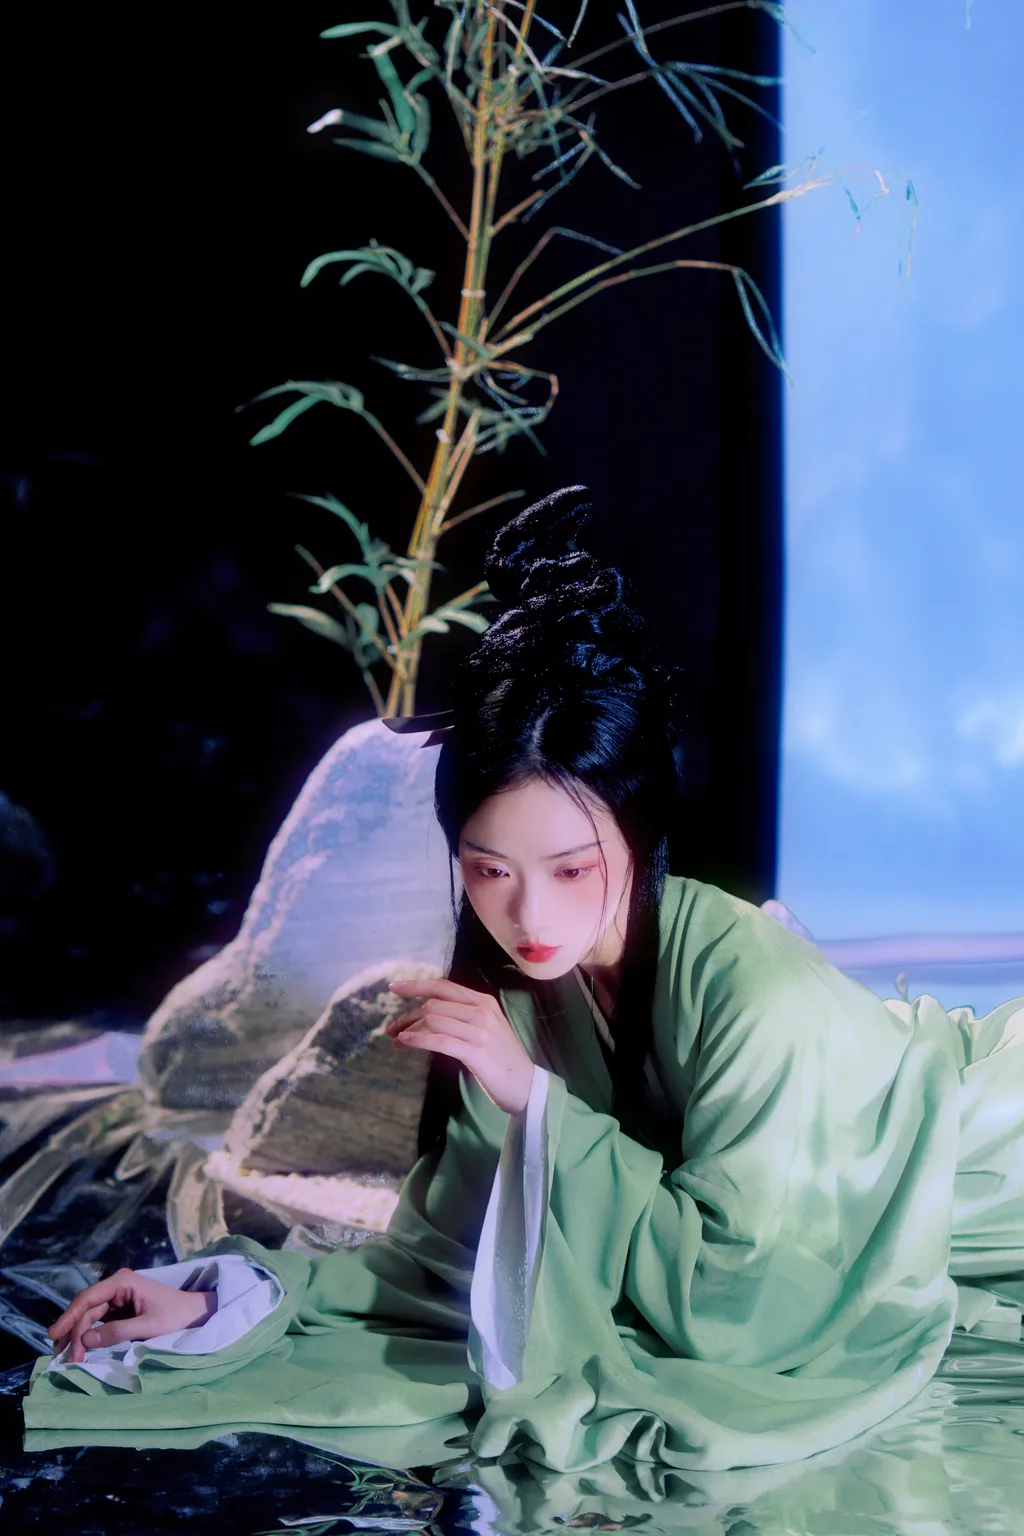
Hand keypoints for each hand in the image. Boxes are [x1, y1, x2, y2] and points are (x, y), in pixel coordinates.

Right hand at [47, 1268, 216, 1363]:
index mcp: (123, 1282)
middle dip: (74, 1332)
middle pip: (86, 1309)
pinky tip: (79, 1349)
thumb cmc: (176, 1316)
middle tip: (65, 1358)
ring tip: (68, 1357)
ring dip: (78, 1336)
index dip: (69, 1317)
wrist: (195, 1313)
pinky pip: (97, 1321)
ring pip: (89, 1316)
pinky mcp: (119, 1309)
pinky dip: (88, 1335)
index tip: (54, 1334)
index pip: (88, 1298)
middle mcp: (116, 1286)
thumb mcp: (148, 1326)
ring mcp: (117, 1297)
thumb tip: (86, 1340)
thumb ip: (117, 1332)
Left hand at [386, 978, 535, 1116]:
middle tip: (391, 1029)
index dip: (416, 985)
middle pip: (434, 1004)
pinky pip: (440, 1040)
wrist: (527, 1086)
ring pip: (434, 1020)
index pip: (444, 986)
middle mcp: (483, 1011)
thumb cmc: (501, 1060)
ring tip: (395, 1040)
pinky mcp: (477, 1052)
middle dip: (407, 1015)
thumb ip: (462, 1017)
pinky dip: (418, 1040)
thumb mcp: (485, 1029)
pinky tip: (405, 1043)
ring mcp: (481, 1031)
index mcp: (484, 1002)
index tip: (394, 987)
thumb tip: (426, 1015)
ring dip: (408, 1029)